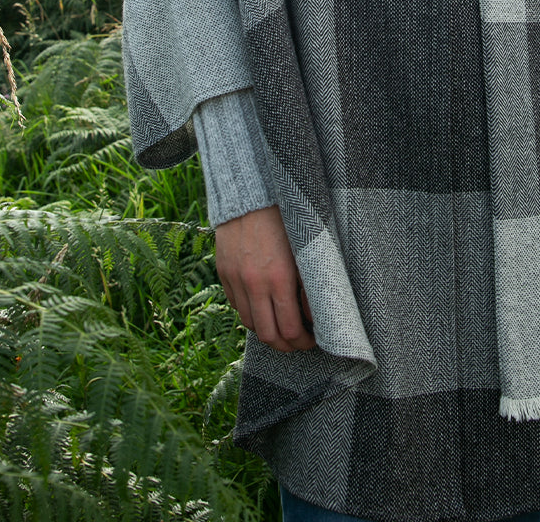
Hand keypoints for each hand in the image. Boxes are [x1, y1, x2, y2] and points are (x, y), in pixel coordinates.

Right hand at [214, 205, 315, 352]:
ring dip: (266, 331)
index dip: (303, 342)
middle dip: (285, 346)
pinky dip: (250, 313)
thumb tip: (316, 317)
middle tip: (298, 343)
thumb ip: (311, 286)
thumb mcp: (307, 251)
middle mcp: (254, 284)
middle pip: (268, 335)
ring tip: (281, 327)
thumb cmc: (286, 219)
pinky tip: (263, 307)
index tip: (312, 340)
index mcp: (280, 278)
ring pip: (249, 324)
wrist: (252, 195)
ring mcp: (235, 279)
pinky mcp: (224, 273)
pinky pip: (236, 305)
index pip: (290, 330)